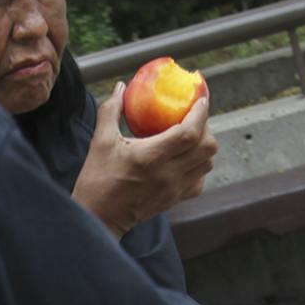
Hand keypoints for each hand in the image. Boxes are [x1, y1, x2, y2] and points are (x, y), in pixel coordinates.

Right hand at [71, 83, 217, 236]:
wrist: (99, 218)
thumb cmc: (97, 179)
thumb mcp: (100, 141)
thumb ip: (111, 110)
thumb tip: (121, 87)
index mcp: (150, 156)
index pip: (190, 132)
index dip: (200, 113)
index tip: (200, 99)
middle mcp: (168, 174)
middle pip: (207, 147)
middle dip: (206, 128)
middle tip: (194, 118)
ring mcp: (174, 189)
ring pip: (208, 164)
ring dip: (204, 146)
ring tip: (191, 136)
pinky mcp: (175, 200)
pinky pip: (200, 181)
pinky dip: (199, 167)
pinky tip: (186, 159)